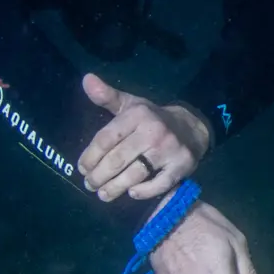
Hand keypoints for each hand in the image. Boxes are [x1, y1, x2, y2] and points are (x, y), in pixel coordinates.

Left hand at [78, 74, 211, 202]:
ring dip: (115, 188)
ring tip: (103, 194)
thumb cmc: (152, 119)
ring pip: (135, 174)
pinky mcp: (181, 166)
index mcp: (138, 115)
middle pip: (117, 159)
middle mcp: (153, 131)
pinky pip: (159, 184)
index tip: (82, 168)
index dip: (90, 156)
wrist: (192, 128)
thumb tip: (86, 79)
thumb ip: (106, 96)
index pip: (106, 139)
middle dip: (99, 176)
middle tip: (90, 185)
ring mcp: (168, 150)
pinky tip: (131, 193)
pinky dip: (143, 192)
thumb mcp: (130, 105)